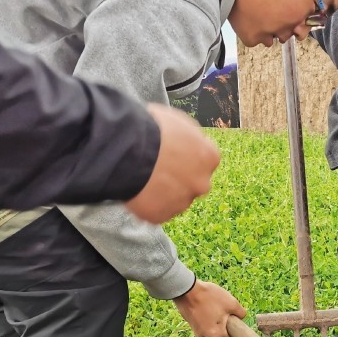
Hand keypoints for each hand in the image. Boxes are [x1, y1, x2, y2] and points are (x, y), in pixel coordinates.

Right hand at [125, 104, 220, 223]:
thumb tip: (185, 141)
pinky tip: (134, 191)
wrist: (128, 149)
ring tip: (140, 179)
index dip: (186, 158)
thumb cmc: (152, 128)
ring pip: (174, 200)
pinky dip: (146, 205)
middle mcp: (201, 183)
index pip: (203, 161)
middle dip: (177, 179)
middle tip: (155, 170)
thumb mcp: (177, 120)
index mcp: (209, 157)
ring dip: (162, 193)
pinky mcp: (160, 216)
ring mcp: (181, 202)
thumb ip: (187, 137)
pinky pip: (154, 212)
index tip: (171, 155)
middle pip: (191, 184)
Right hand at [173, 281, 246, 336]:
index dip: (234, 324)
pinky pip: (203, 320)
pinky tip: (205, 303)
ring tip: (213, 303)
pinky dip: (206, 313)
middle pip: (220, 329)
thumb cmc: (210, 297)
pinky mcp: (190, 323)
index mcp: (214, 336)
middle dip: (223, 319)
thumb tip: (242, 317)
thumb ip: (241, 313)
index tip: (233, 314)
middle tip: (223, 306)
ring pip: (212, 324)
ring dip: (215, 316)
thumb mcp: (232, 303)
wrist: (186, 288)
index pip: (231, 335)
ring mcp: (195, 330)